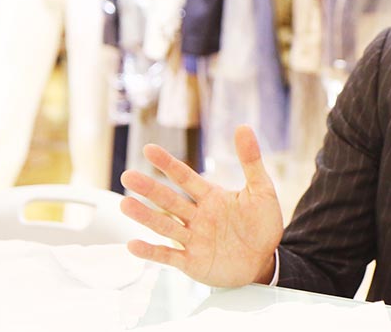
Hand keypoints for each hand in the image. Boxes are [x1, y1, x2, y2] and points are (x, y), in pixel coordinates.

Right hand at [119, 125, 283, 286]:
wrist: (265, 260)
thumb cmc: (262, 225)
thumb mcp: (262, 190)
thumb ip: (250, 161)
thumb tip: (243, 127)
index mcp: (211, 197)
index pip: (185, 177)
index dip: (168, 164)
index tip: (149, 149)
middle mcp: (197, 216)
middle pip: (169, 200)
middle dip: (149, 188)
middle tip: (127, 176)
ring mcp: (193, 239)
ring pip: (164, 226)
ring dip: (145, 216)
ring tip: (125, 204)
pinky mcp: (192, 262)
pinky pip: (168, 256)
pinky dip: (151, 252)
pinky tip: (133, 245)